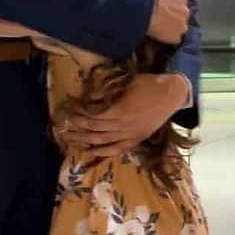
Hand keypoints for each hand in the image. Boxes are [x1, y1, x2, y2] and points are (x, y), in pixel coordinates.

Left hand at [59, 73, 189, 156]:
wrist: (172, 94)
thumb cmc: (150, 84)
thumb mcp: (128, 82)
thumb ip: (109, 91)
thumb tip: (91, 96)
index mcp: (120, 111)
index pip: (93, 117)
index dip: (80, 115)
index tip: (68, 112)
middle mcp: (123, 126)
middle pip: (95, 130)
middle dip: (77, 129)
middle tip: (62, 128)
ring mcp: (130, 134)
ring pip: (103, 141)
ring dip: (85, 141)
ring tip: (70, 140)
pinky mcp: (136, 139)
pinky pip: (118, 149)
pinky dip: (104, 152)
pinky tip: (92, 152)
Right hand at [146, 0, 188, 43]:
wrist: (145, 9)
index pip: (180, 4)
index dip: (172, 7)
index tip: (164, 9)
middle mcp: (185, 11)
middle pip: (182, 16)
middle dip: (174, 18)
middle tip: (162, 19)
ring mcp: (182, 25)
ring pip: (180, 28)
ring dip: (173, 29)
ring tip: (161, 29)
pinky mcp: (176, 37)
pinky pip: (174, 39)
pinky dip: (168, 38)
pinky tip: (160, 36)